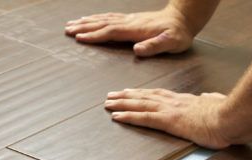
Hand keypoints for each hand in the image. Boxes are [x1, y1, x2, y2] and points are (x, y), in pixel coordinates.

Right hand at [64, 7, 194, 56]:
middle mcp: (130, 22)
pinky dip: (97, 19)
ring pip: (104, 19)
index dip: (95, 35)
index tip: (79, 38)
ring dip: (87, 22)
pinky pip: (110, 18)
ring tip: (73, 24)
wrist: (184, 18)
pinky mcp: (131, 19)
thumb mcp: (171, 43)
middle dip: (84, 27)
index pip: (111, 32)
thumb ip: (154, 46)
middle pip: (102, 24)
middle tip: (67, 29)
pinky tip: (91, 20)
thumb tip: (138, 50)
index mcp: (136, 30)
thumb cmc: (178, 33)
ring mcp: (130, 19)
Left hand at [105, 89, 251, 148]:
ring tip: (108, 103)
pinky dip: (128, 116)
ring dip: (122, 103)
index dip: (145, 93)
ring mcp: (171, 110)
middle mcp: (175, 102)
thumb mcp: (219, 104)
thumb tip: (209, 96)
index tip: (133, 92)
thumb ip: (211, 100)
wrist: (233, 117)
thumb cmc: (230, 115)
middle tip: (112, 95)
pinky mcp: (169, 121)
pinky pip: (143, 118)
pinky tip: (116, 116)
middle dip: (127, 96)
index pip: (160, 95)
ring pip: (140, 104)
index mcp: (187, 101)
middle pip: (146, 96)